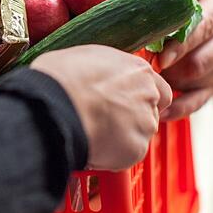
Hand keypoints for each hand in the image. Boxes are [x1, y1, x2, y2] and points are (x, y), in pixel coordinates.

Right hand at [31, 45, 171, 170]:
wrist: (54, 105)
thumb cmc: (61, 79)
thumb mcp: (85, 57)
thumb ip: (104, 70)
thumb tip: (94, 74)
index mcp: (137, 70)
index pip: (159, 89)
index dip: (141, 99)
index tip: (126, 103)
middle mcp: (148, 95)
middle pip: (150, 112)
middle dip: (131, 118)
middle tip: (106, 120)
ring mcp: (144, 123)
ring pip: (139, 134)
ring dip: (122, 137)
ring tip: (95, 133)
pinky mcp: (136, 148)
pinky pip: (128, 155)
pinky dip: (113, 154)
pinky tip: (94, 145)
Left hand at [159, 0, 212, 120]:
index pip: (206, 24)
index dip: (181, 41)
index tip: (158, 54)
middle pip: (204, 59)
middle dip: (172, 66)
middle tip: (146, 67)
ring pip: (200, 80)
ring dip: (172, 82)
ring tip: (148, 76)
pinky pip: (201, 100)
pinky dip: (179, 107)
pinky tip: (160, 109)